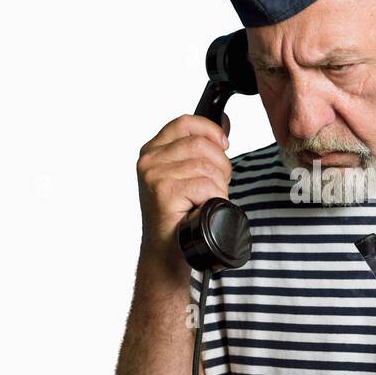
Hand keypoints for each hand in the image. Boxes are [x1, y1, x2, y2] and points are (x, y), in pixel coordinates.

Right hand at [136, 113, 231, 265]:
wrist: (167, 252)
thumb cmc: (178, 216)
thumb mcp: (188, 175)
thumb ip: (202, 148)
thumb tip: (226, 122)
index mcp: (153, 151)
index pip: (186, 122)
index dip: (211, 130)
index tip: (225, 145)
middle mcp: (149, 160)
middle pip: (202, 145)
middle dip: (221, 166)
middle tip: (217, 188)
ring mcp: (154, 175)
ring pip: (207, 167)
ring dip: (219, 187)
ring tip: (207, 202)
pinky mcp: (163, 192)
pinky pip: (205, 185)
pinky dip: (214, 199)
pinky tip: (203, 211)